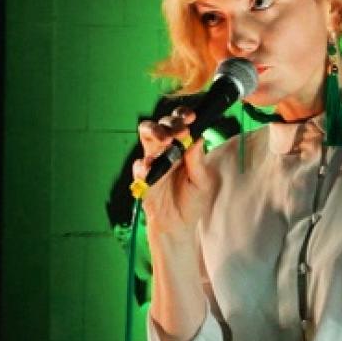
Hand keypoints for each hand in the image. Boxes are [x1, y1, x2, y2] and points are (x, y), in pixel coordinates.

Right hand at [133, 106, 211, 233]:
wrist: (178, 224)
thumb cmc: (193, 201)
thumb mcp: (202, 181)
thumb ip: (198, 160)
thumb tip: (199, 137)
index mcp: (183, 147)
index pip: (180, 123)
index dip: (183, 116)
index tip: (191, 118)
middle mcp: (167, 149)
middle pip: (162, 124)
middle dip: (170, 123)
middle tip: (180, 132)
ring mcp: (153, 160)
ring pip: (146, 135)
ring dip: (154, 133)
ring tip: (165, 141)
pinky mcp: (143, 175)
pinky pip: (139, 165)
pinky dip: (144, 165)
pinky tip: (151, 168)